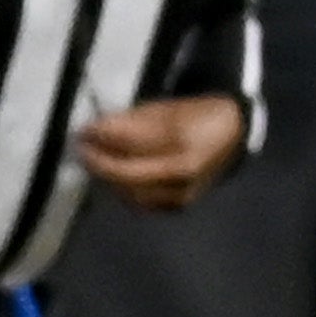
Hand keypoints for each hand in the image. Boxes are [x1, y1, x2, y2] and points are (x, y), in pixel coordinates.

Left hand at [82, 96, 248, 211]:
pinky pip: (142, 203)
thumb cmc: (197, 117)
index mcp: (184, 148)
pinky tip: (116, 177)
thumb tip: (93, 131)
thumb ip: (129, 123)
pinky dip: (124, 190)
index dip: (103, 141)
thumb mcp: (163, 110)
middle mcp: (185, 177)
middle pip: (129, 177)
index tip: (83, 132)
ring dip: (109, 179)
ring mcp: (183, 195)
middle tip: (83, 148)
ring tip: (97, 161)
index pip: (133, 148)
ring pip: (132, 194)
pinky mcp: (178, 206)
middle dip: (100, 164)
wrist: (232, 136)